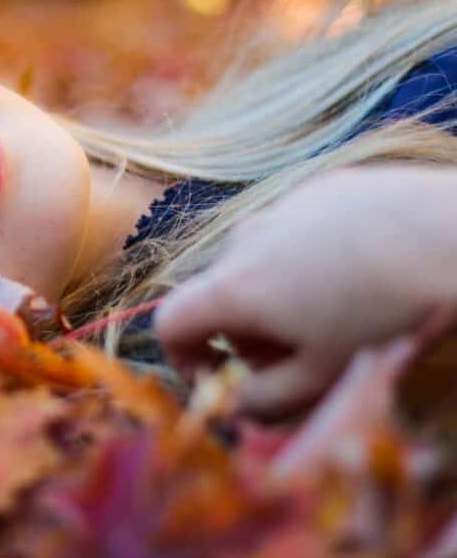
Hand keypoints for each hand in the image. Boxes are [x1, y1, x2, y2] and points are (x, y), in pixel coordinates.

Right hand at [153, 165, 456, 420]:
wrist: (453, 233)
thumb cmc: (385, 314)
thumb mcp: (323, 375)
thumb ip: (265, 403)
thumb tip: (238, 409)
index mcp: (233, 287)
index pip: (170, 322)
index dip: (183, 359)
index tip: (219, 380)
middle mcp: (244, 240)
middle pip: (222, 296)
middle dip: (247, 336)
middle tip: (298, 361)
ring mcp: (282, 208)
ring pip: (260, 263)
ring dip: (279, 297)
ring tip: (339, 316)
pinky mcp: (323, 189)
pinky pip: (298, 233)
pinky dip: (312, 260)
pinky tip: (364, 273)